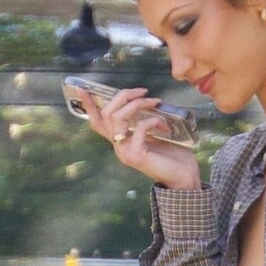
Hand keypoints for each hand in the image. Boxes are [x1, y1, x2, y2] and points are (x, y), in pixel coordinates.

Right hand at [79, 86, 200, 191]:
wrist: (184, 177)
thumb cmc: (172, 155)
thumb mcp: (153, 133)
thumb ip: (141, 121)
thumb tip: (140, 99)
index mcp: (119, 140)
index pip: (97, 122)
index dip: (88, 105)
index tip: (81, 88)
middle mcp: (118, 147)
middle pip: (107, 113)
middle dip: (124, 96)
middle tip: (143, 91)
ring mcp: (125, 152)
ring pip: (118, 117)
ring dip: (137, 104)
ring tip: (155, 102)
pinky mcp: (136, 155)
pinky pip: (140, 128)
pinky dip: (153, 120)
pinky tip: (164, 125)